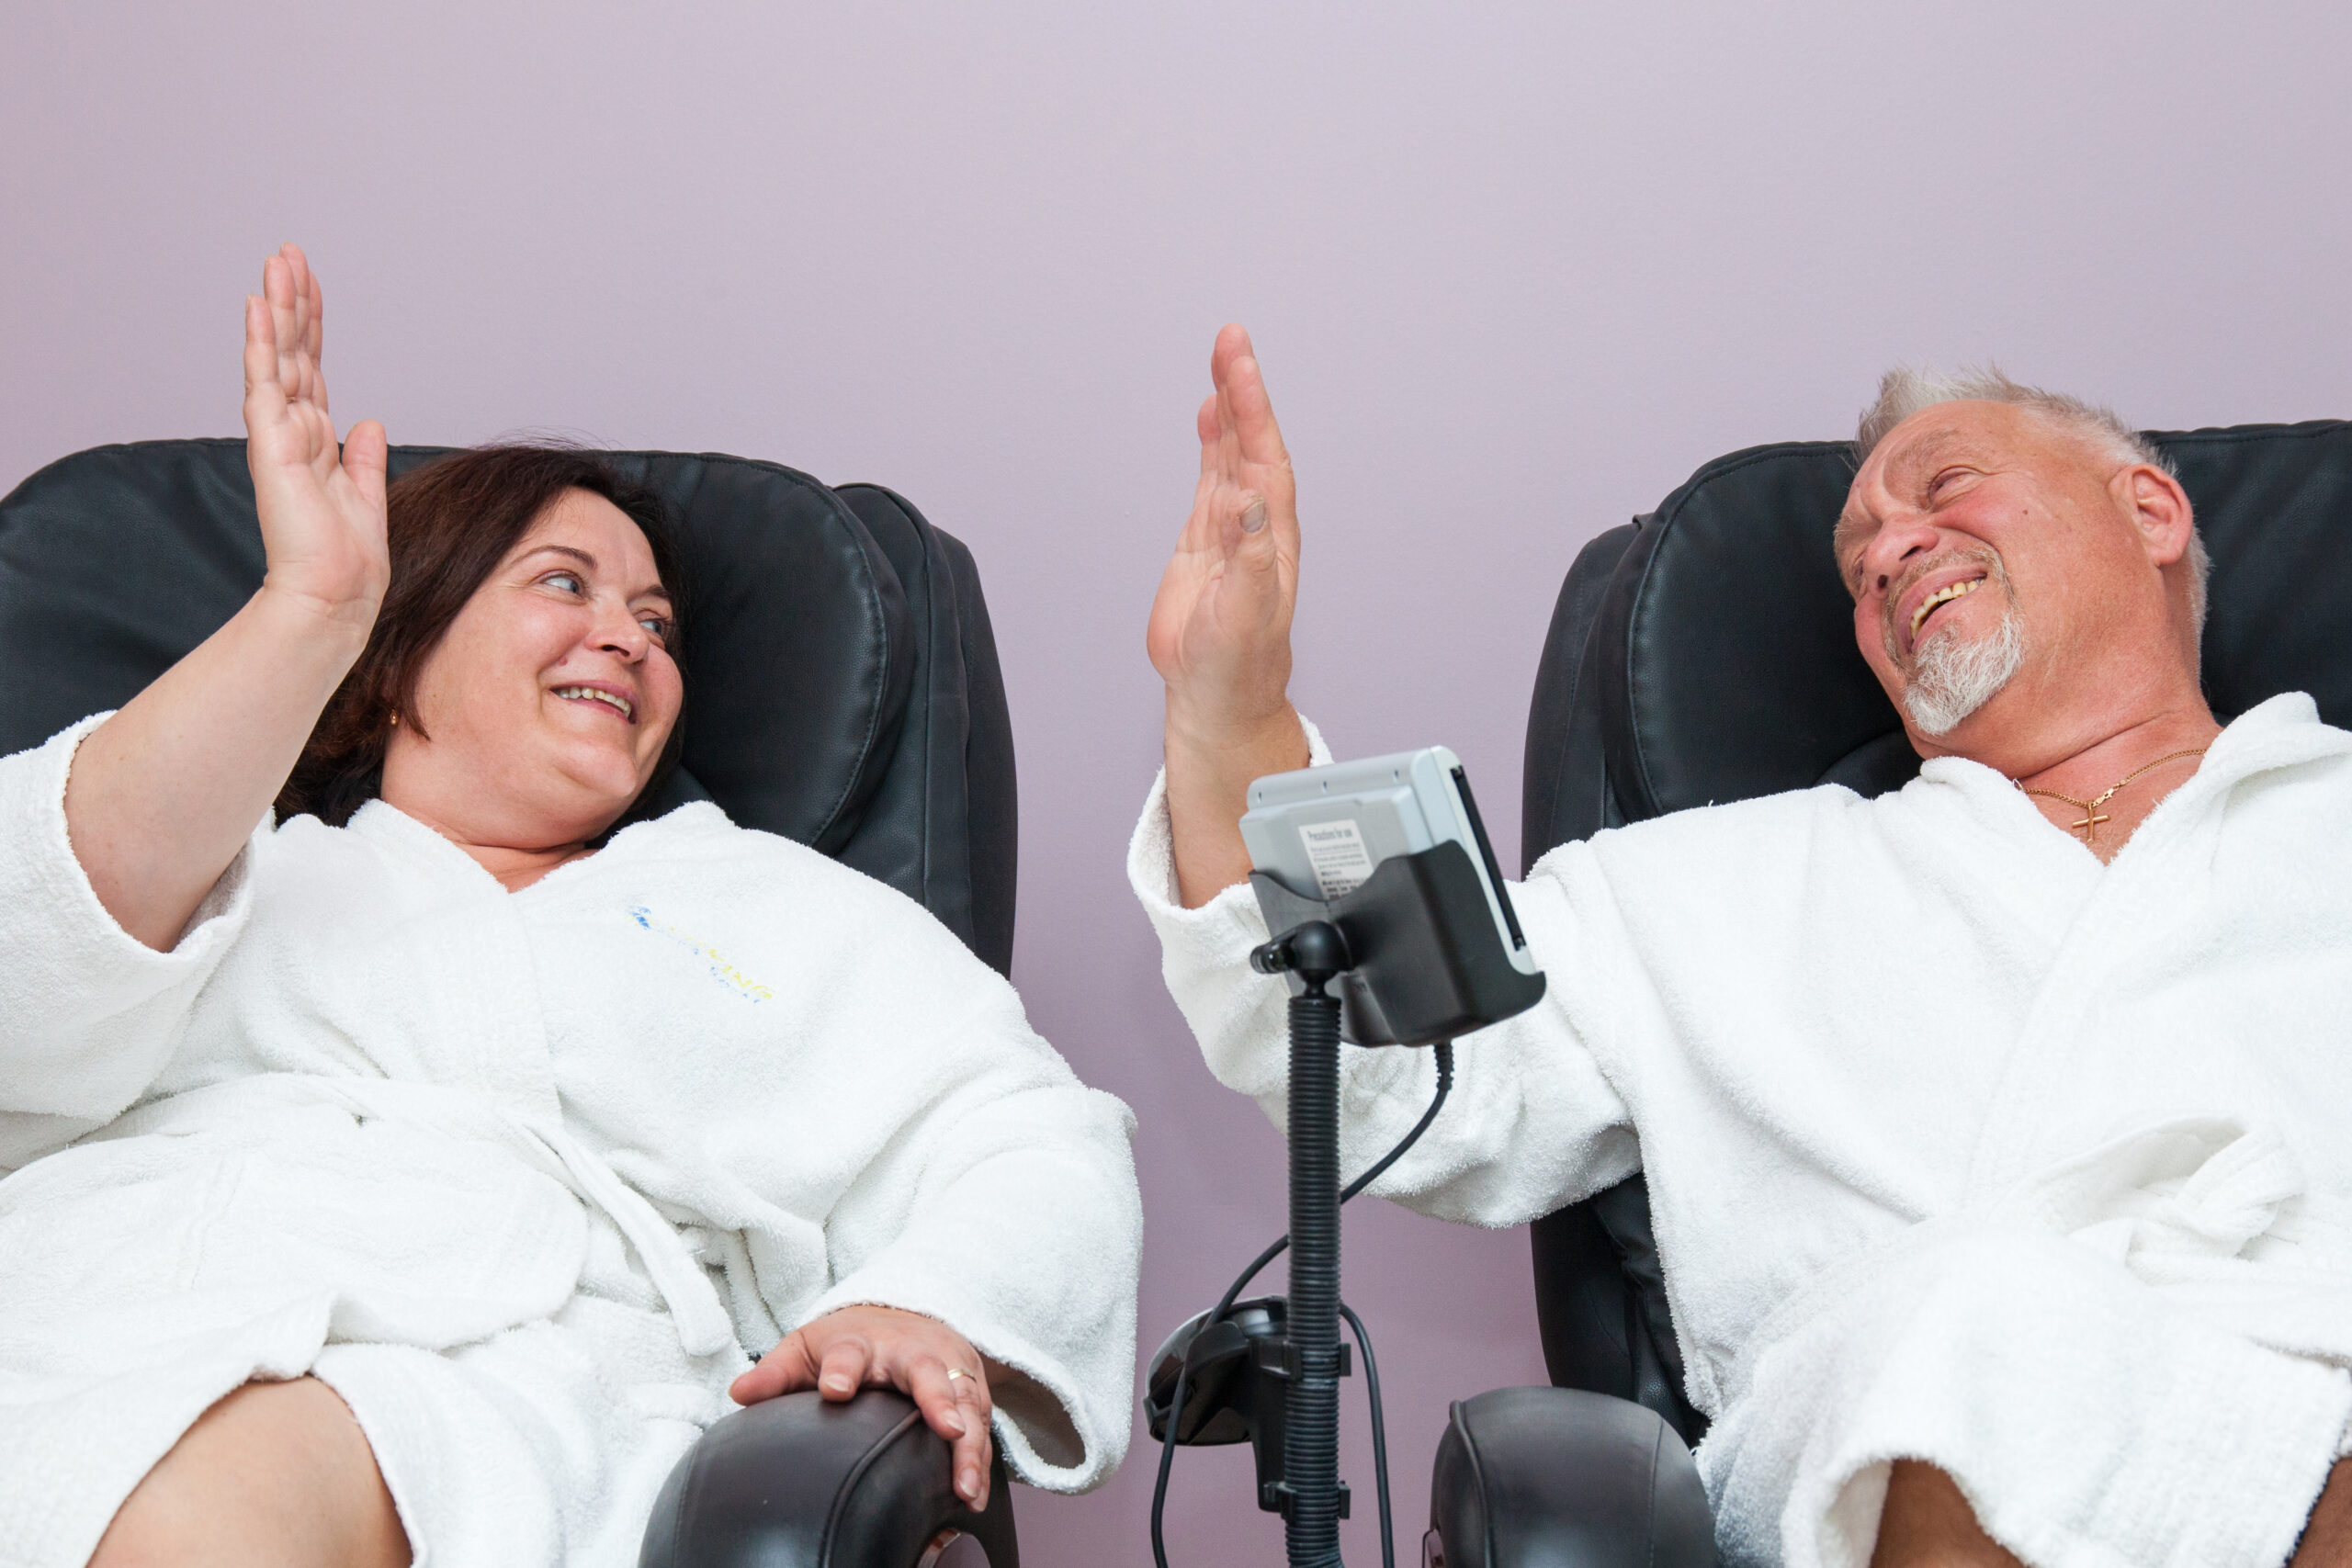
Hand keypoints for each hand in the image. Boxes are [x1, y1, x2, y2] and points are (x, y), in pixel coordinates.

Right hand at [242, 243, 388, 634]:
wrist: (336, 594)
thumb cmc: (347, 557)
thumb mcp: (366, 494)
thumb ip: (363, 456)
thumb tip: (370, 422)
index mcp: (317, 438)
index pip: (314, 367)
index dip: (313, 325)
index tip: (311, 282)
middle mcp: (294, 429)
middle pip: (294, 351)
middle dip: (293, 301)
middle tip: (289, 252)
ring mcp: (279, 434)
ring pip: (278, 357)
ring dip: (278, 308)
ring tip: (275, 262)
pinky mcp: (272, 446)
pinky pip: (267, 383)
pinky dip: (264, 344)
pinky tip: (260, 308)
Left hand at [730, 1305, 996, 1509]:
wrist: (904, 1313)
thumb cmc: (850, 1341)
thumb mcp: (807, 1347)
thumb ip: (776, 1372)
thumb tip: (739, 1394)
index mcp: (861, 1343)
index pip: (849, 1354)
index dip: (842, 1371)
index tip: (836, 1390)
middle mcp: (909, 1352)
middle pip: (926, 1372)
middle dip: (938, 1400)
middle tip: (946, 1430)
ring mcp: (946, 1368)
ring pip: (964, 1402)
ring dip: (969, 1444)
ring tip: (964, 1487)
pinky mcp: (970, 1386)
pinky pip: (982, 1423)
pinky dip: (981, 1458)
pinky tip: (973, 1493)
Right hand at [1147, 324, 1301, 744]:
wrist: (1215, 694)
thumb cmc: (1237, 663)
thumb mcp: (1245, 614)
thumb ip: (1248, 559)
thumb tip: (1248, 504)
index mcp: (1270, 535)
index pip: (1265, 458)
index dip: (1253, 410)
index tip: (1239, 366)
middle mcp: (1254, 522)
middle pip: (1251, 442)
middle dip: (1242, 390)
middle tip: (1231, 339)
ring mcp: (1230, 527)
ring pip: (1231, 453)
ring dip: (1228, 406)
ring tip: (1223, 357)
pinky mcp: (1204, 539)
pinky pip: (1211, 475)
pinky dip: (1210, 441)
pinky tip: (1207, 414)